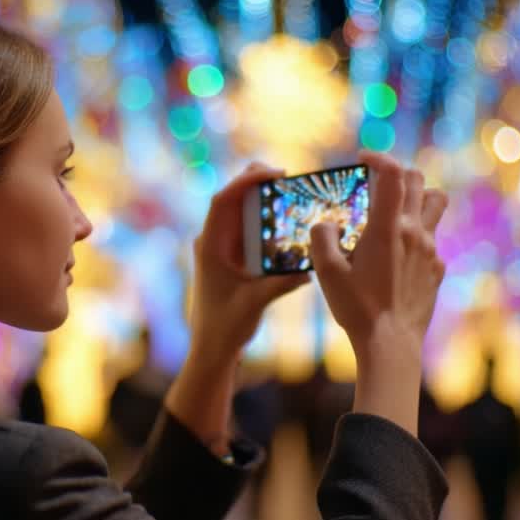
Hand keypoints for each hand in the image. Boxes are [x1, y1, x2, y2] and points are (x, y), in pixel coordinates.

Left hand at [187, 163, 310, 367]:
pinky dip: (267, 220)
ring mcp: (223, 247)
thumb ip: (279, 285)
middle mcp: (213, 240)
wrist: (213, 347)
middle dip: (255, 181)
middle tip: (285, 174)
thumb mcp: (254, 303)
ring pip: (241, 211)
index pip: (222, 201)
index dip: (245, 182)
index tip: (273, 173)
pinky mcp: (234, 256)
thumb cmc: (225, 326)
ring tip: (290, 190)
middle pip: (231, 198)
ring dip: (263, 198)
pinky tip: (287, 219)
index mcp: (210, 246)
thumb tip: (309, 270)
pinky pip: (249, 228)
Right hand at [309, 151, 447, 372]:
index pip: (393, 173)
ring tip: (398, 209)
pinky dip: (417, 234)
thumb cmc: (356, 308)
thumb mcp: (326, 271)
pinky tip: (397, 255)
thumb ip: (321, 237)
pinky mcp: (437, 268)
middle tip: (376, 184)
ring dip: (419, 196)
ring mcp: (431, 250)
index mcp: (388, 228)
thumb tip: (327, 223)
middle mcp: (415, 232)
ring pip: (436, 203)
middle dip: (397, 174)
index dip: (379, 157)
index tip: (363, 158)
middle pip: (418, 180)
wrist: (391, 343)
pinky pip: (432, 238)